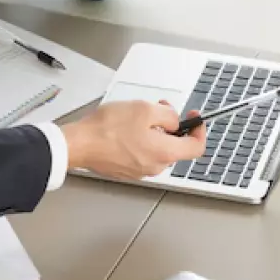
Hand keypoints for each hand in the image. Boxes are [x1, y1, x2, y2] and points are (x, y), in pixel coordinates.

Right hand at [61, 100, 205, 179]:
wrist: (80, 144)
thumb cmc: (107, 129)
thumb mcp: (144, 109)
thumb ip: (167, 114)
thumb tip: (174, 119)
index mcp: (164, 153)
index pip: (196, 147)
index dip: (199, 131)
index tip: (195, 119)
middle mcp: (155, 166)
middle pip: (174, 146)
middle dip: (170, 126)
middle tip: (158, 109)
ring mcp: (139, 170)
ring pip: (156, 149)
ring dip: (153, 132)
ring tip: (135, 116)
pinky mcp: (126, 169)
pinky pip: (141, 153)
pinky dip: (139, 140)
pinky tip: (124, 128)